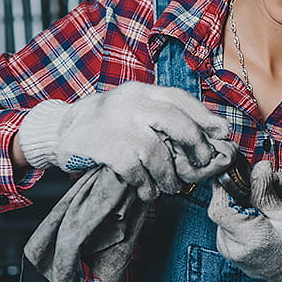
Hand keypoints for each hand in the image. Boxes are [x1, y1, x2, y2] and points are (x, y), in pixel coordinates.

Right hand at [18, 81, 237, 200]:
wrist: (59, 130)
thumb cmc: (106, 124)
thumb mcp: (132, 109)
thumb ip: (161, 117)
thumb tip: (205, 136)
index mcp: (141, 90)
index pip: (178, 98)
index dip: (204, 115)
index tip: (222, 132)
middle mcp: (129, 101)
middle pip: (173, 120)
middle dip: (194, 144)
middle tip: (201, 163)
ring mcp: (115, 123)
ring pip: (155, 151)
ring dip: (168, 175)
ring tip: (169, 186)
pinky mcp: (103, 146)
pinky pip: (134, 169)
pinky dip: (145, 184)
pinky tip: (147, 190)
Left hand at [208, 160, 281, 281]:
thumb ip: (265, 191)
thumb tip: (257, 167)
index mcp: (247, 239)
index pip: (219, 207)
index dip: (226, 186)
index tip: (240, 172)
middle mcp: (232, 247)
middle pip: (226, 205)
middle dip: (248, 187)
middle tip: (274, 180)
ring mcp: (229, 249)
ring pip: (231, 210)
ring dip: (251, 197)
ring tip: (279, 193)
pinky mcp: (231, 247)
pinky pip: (234, 220)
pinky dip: (248, 209)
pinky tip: (268, 206)